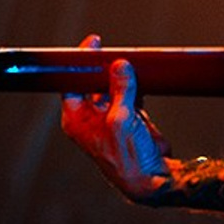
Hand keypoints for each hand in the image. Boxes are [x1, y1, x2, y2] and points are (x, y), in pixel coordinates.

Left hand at [59, 37, 174, 201]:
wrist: (151, 178)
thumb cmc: (126, 158)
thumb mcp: (121, 119)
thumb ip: (120, 90)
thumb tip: (120, 66)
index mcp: (76, 119)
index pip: (71, 83)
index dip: (80, 63)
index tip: (92, 45)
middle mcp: (90, 117)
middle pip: (91, 83)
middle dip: (102, 67)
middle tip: (111, 51)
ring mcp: (110, 117)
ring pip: (111, 87)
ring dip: (120, 75)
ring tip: (130, 61)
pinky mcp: (129, 118)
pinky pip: (129, 94)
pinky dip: (135, 85)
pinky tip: (141, 76)